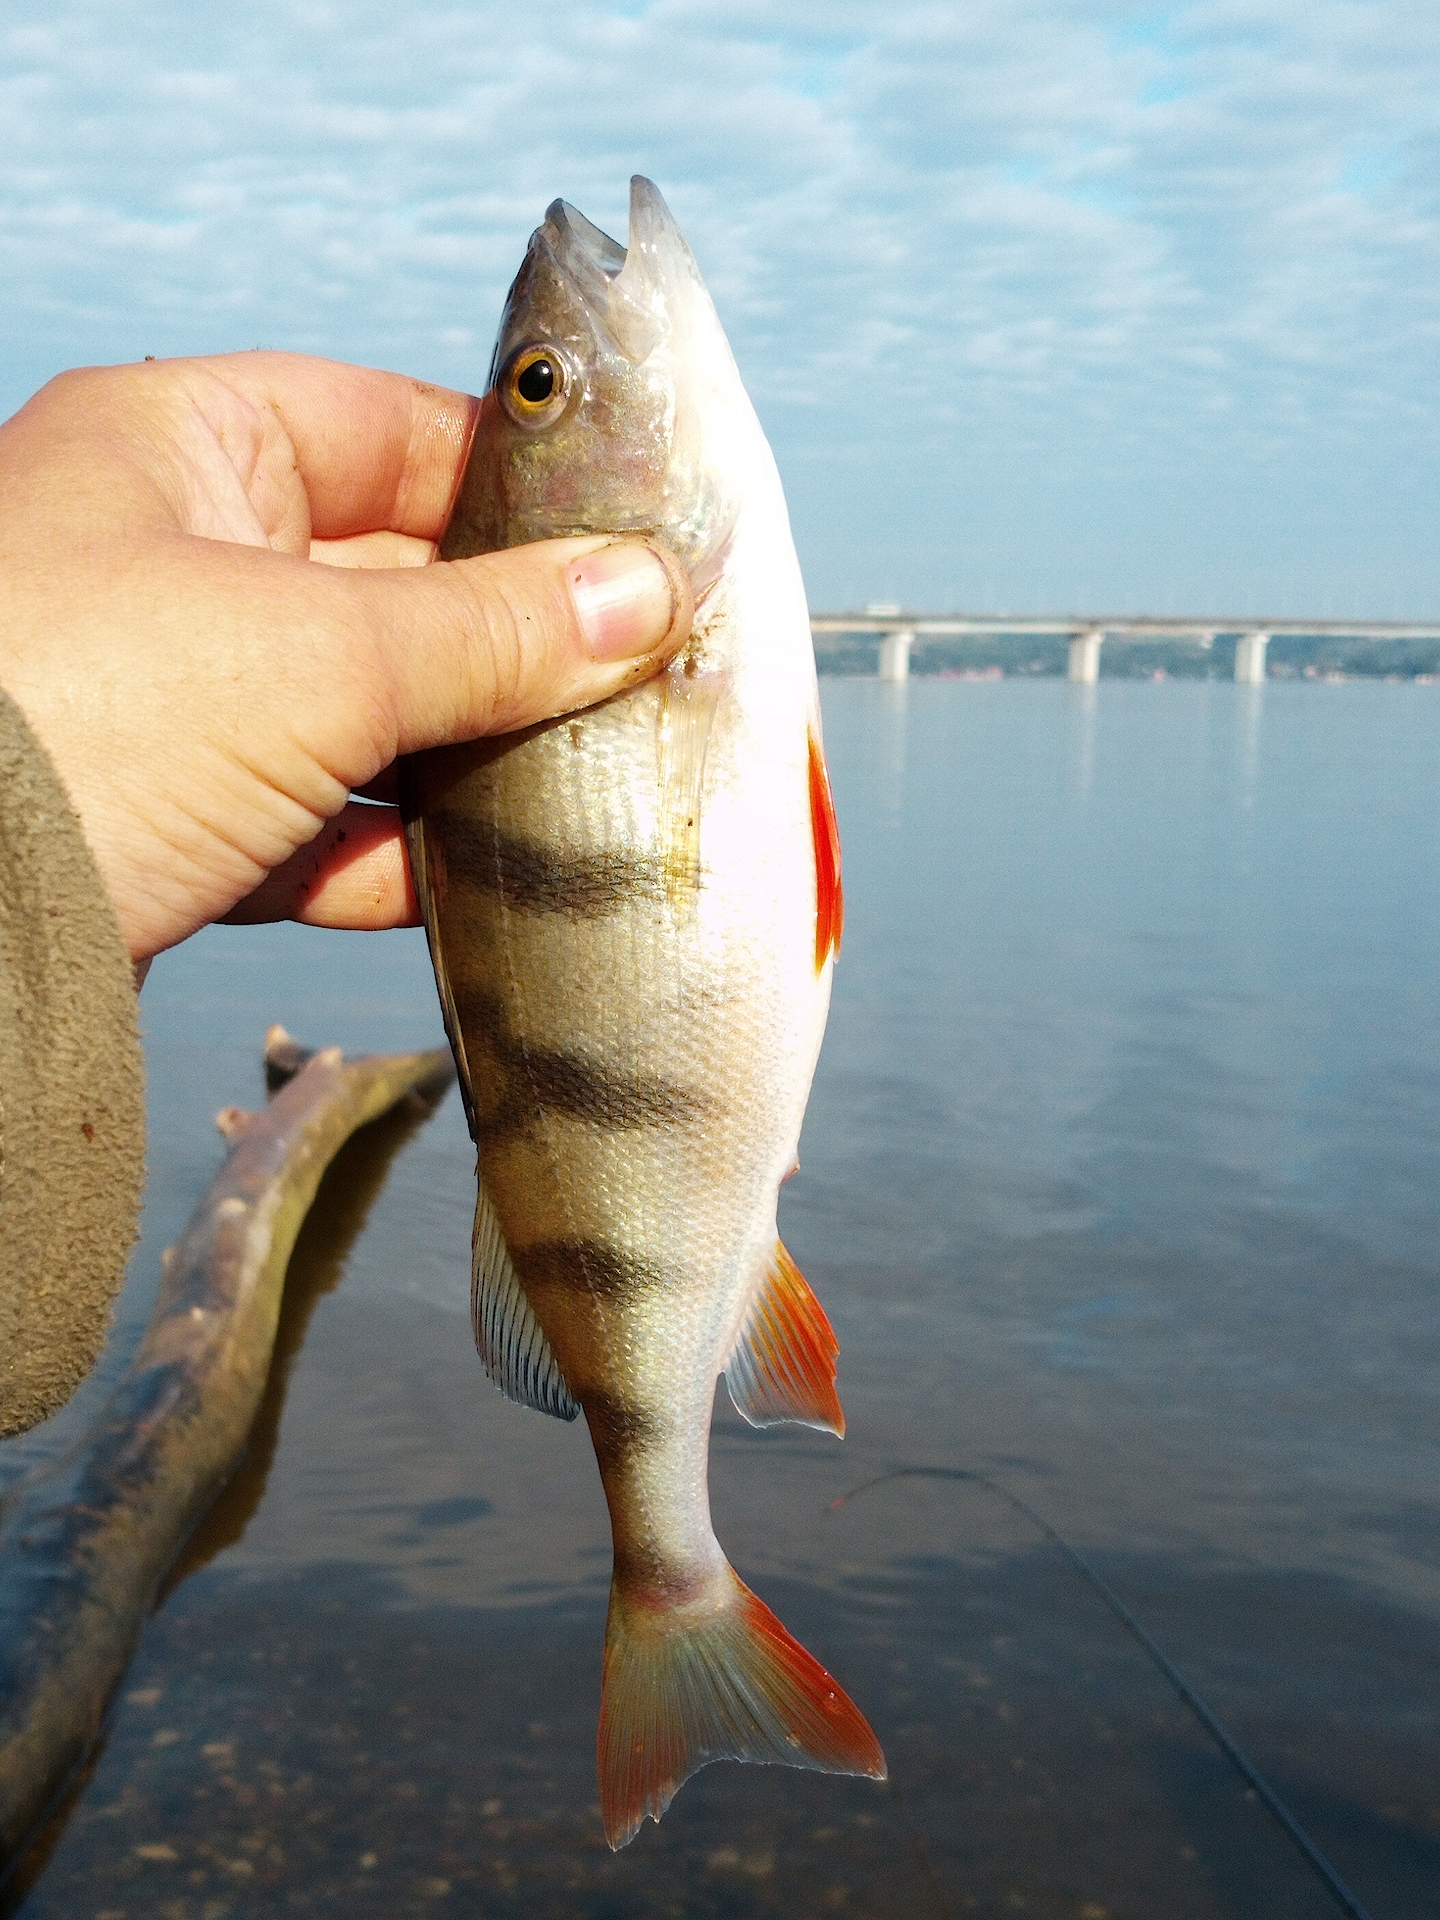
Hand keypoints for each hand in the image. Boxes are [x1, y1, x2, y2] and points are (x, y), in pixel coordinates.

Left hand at [0, 353, 690, 969]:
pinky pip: (317, 823)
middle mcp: (171, 558)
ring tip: (585, 782)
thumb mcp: (313, 660)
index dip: (518, 481)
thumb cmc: (70, 726)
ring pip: (365, 710)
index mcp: (180, 449)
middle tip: (642, 676)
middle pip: (393, 578)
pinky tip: (481, 884)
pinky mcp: (171, 820)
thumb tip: (647, 595)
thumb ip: (491, 632)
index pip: (390, 427)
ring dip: (469, 755)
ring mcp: (168, 695)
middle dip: (515, 638)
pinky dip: (399, 855)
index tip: (631, 538)